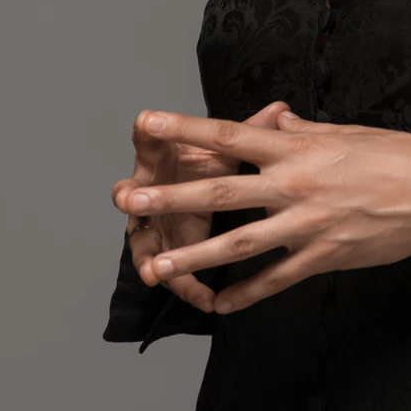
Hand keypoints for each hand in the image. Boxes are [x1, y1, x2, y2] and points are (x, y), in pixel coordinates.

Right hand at [111, 101, 286, 312]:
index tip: (147, 121)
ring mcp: (151, 223)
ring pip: (142, 242)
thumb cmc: (202, 161)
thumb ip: (250, 132)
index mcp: (159, 158)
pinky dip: (186, 286)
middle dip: (130, 195)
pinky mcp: (164, 250)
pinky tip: (206, 300)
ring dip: (145, 256)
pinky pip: (172, 273)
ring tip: (150, 271)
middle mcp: (148, 190)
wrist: (191, 188)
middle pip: (131, 192)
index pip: (149, 139)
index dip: (147, 131)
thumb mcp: (225, 148)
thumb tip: (281, 110)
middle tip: (129, 198)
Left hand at [114, 104, 410, 313]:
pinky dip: (246, 294)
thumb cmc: (398, 156)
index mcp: (298, 149)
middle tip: (131, 199)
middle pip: (222, 193)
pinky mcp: (323, 257)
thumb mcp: (349, 131)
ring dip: (196, 256)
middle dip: (172, 197)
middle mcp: (295, 186)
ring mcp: (307, 226)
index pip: (231, 136)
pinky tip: (219, 305)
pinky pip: (276, 279)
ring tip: (158, 265)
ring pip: (240, 245)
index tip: (149, 121)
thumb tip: (279, 122)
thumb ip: (306, 131)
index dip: (187, 129)